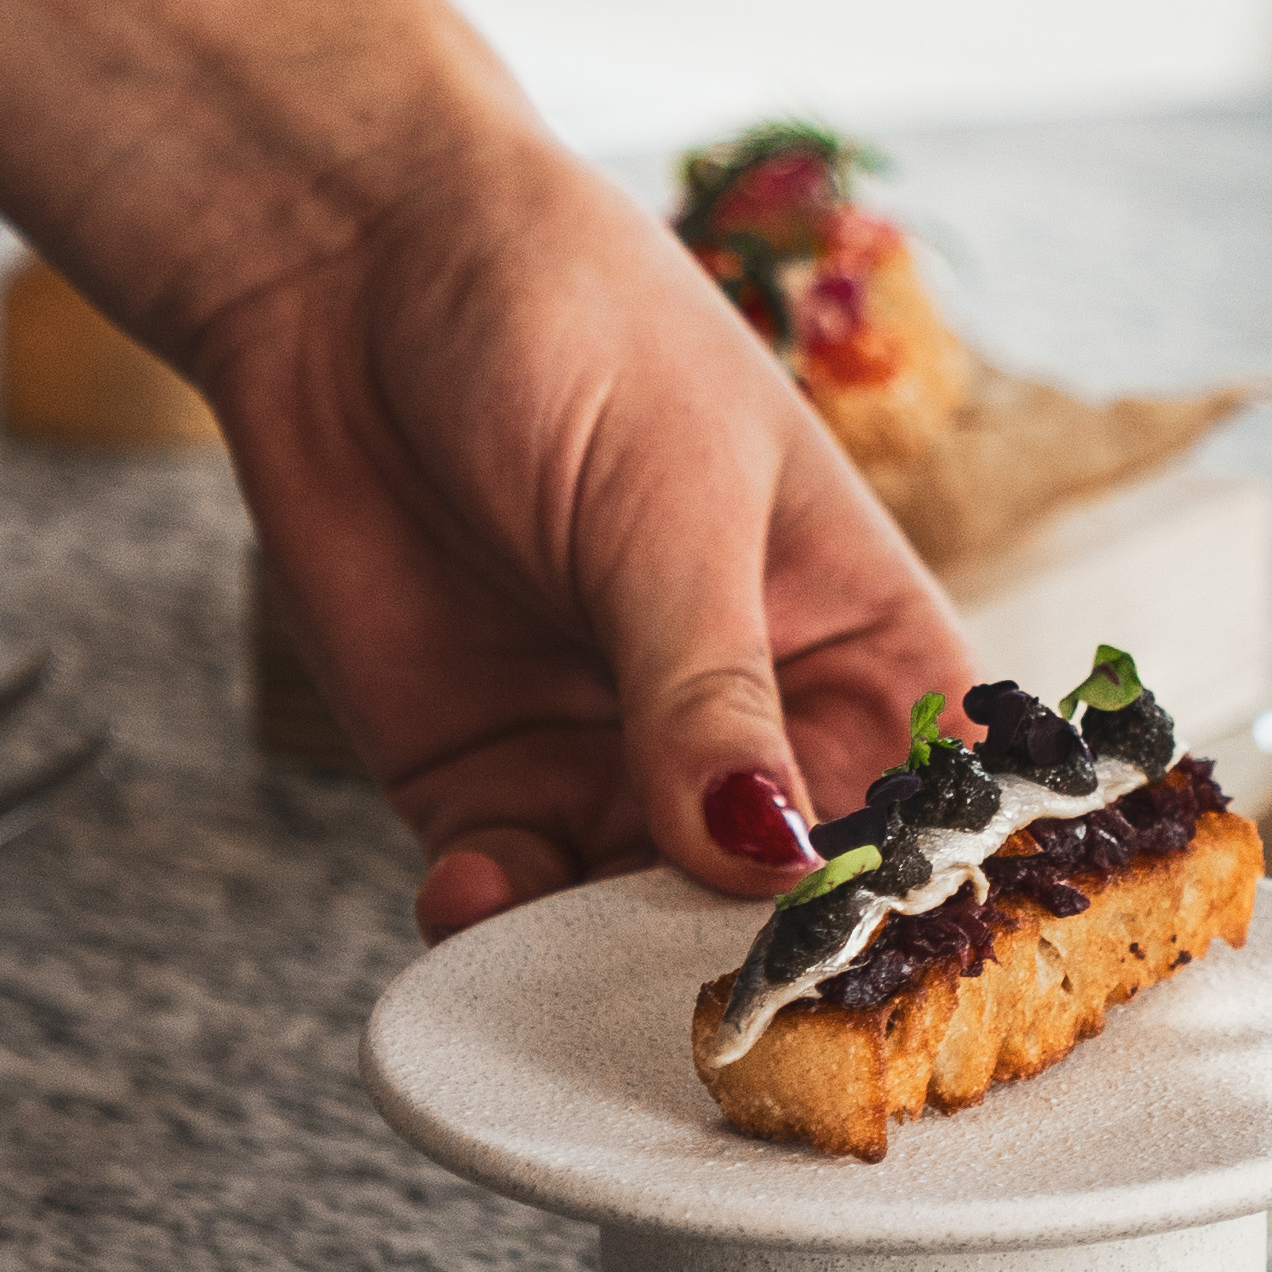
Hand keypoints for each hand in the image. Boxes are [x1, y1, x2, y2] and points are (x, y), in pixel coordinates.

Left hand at [184, 113, 966, 923]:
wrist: (344, 261)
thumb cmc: (562, 319)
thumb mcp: (667, 502)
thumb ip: (708, 690)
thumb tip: (764, 856)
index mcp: (856, 631)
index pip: (926, 797)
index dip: (914, 889)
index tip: (880, 967)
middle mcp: (750, 714)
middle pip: (785, 889)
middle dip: (751, 952)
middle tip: (713, 1010)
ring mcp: (614, 755)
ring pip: (643, 917)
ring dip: (610, 956)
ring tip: (575, 972)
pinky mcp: (486, 776)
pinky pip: (510, 893)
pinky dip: (493, 921)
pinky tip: (471, 896)